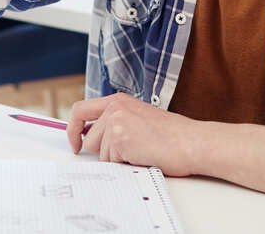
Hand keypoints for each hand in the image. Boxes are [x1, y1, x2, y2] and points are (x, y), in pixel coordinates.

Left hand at [67, 93, 200, 175]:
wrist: (192, 142)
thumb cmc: (172, 136)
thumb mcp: (138, 118)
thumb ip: (116, 122)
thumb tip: (91, 140)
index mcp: (118, 100)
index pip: (80, 110)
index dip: (72, 129)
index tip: (75, 144)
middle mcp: (114, 107)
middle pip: (88, 138)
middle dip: (102, 152)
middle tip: (126, 154)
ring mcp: (116, 121)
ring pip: (99, 153)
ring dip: (117, 159)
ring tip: (140, 152)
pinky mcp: (120, 138)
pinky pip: (111, 161)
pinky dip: (125, 165)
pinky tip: (143, 156)